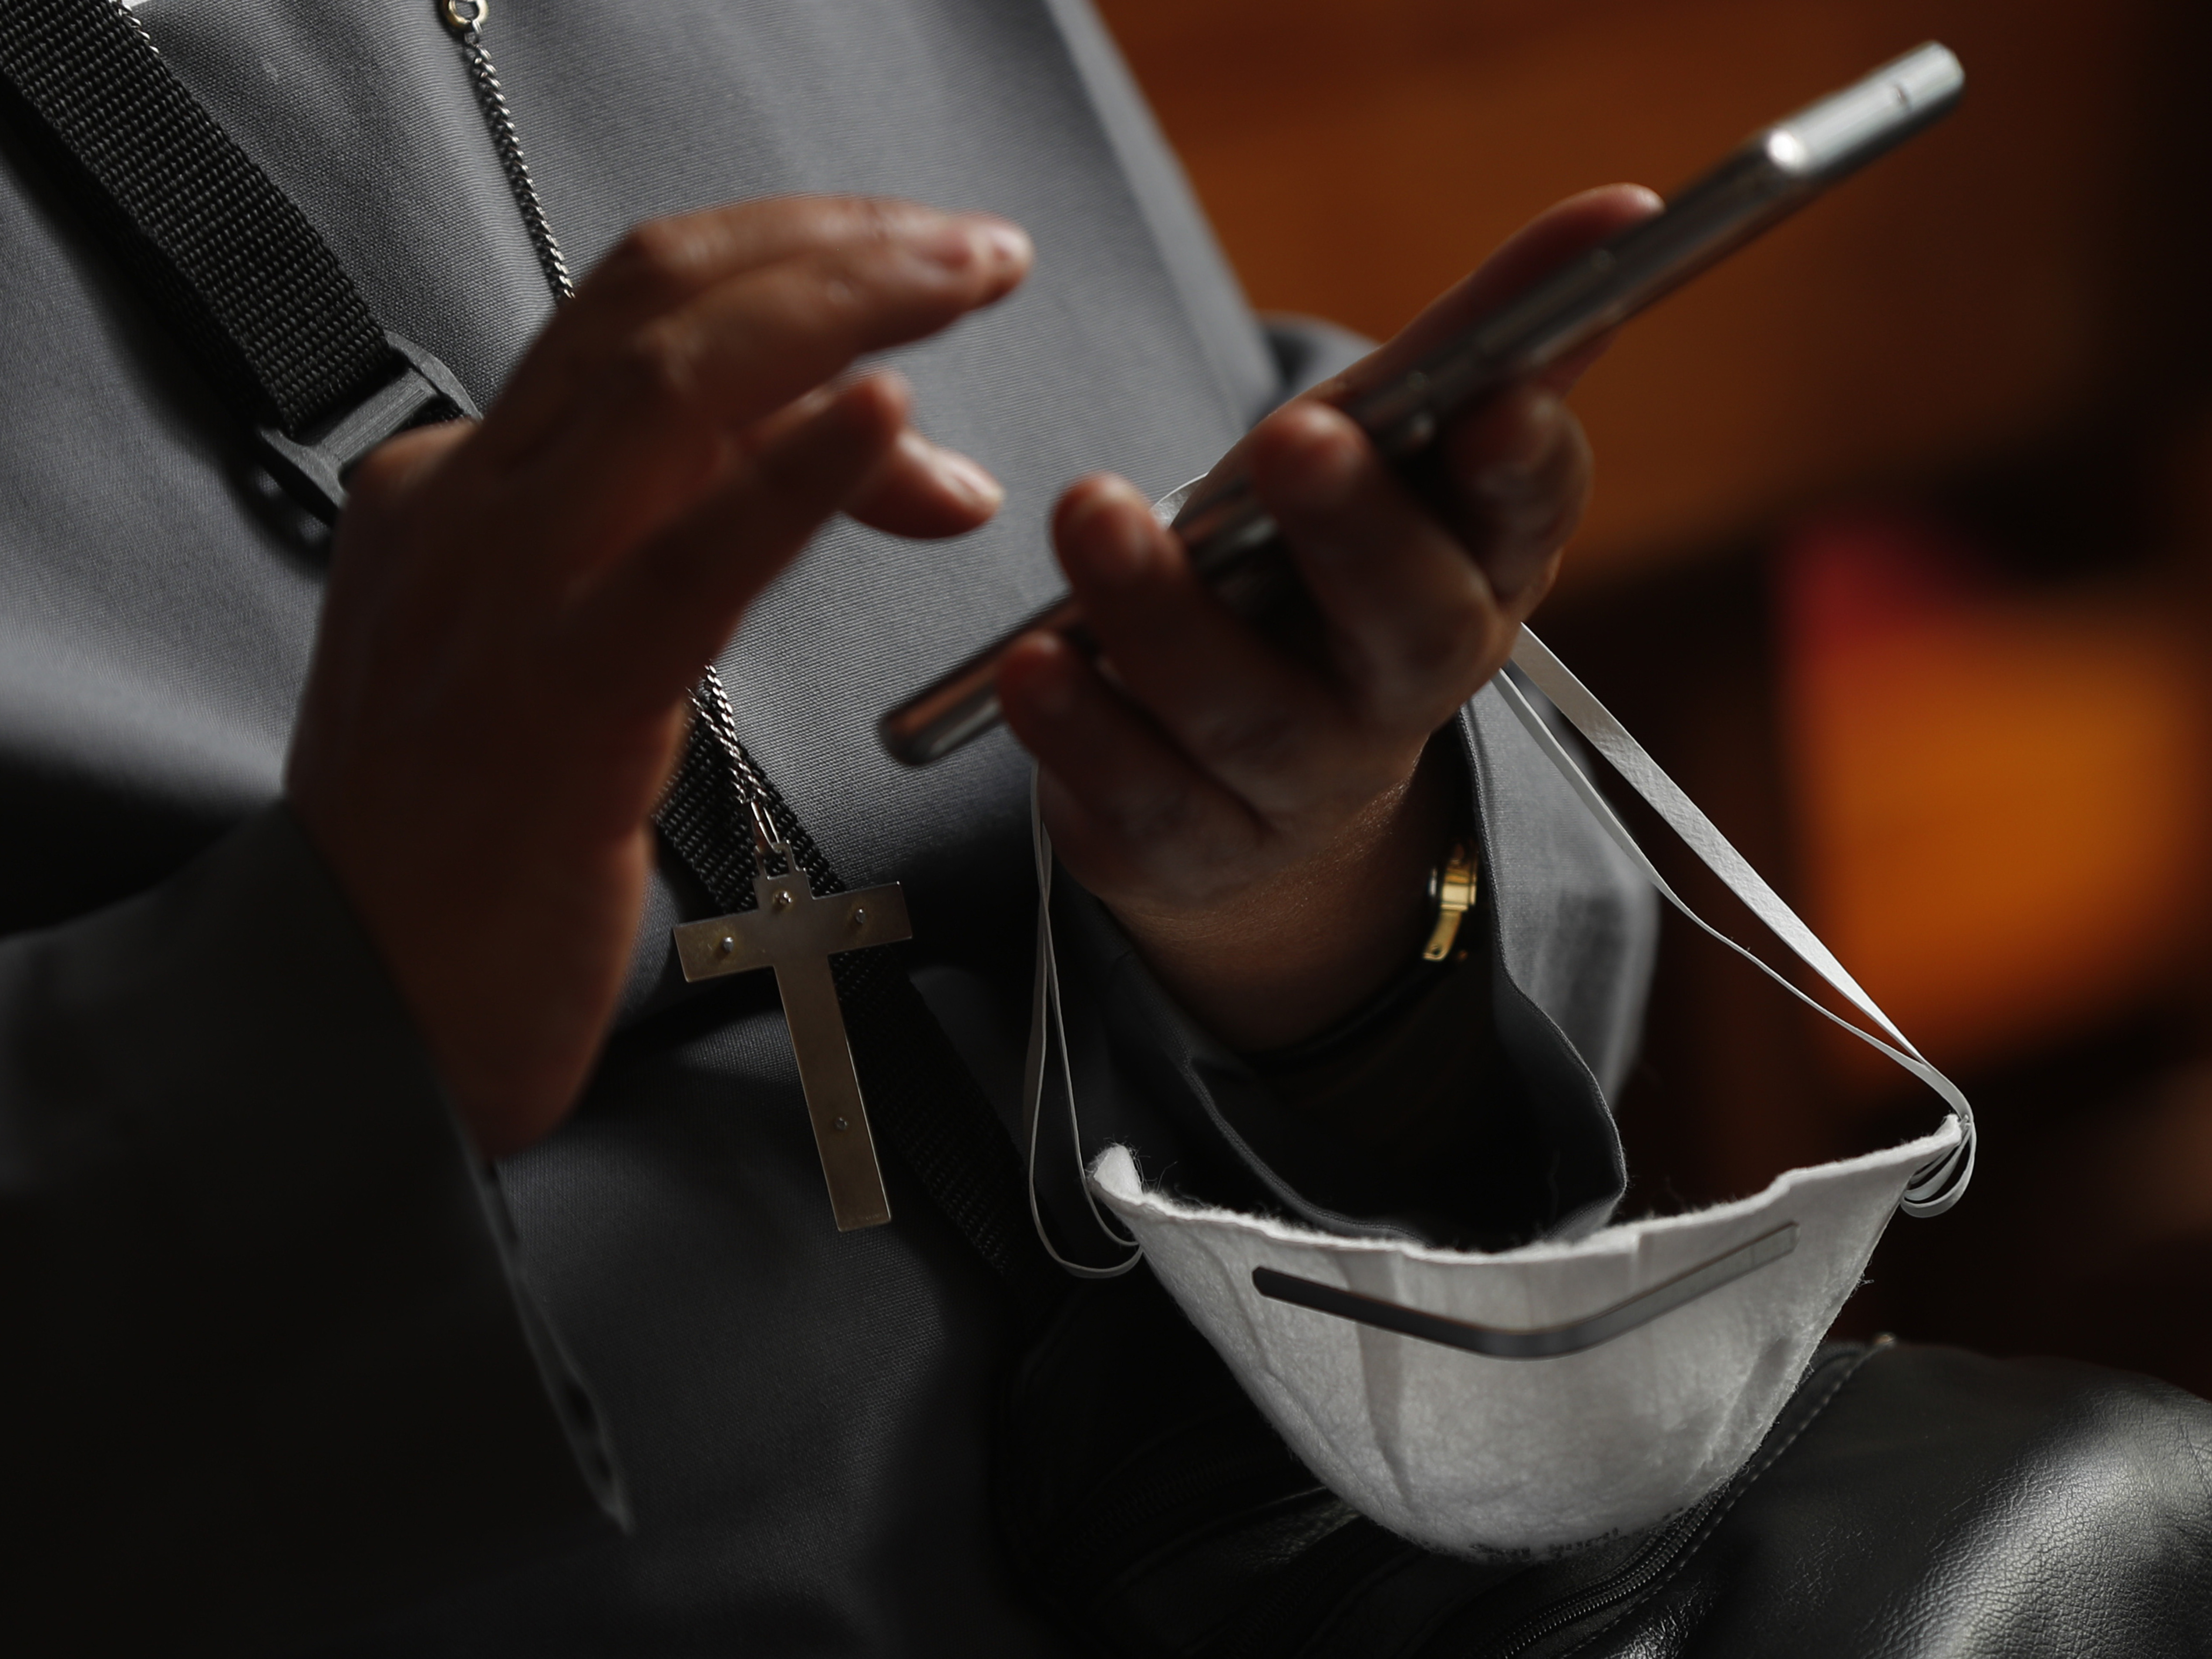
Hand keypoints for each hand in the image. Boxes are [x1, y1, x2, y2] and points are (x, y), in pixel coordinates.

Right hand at [287, 197, 1030, 1154]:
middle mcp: (467, 511)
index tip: (915, 294)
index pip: (640, 328)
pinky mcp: (557, 704)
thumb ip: (691, 534)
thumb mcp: (570, 646)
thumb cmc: (475, 845)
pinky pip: (688, 560)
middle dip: (832, 249)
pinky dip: (792, 476)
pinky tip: (883, 417)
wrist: (359, 1005)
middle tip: (970, 247)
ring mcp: (500, 597)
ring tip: (963, 275)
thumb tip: (864, 457)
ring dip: (839, 308)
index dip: (798, 285)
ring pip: (671, 387)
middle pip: (655, 304)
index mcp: (461, 491)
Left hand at [997, 185, 1660, 1049]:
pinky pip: (1141, 796)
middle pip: (1408, 623)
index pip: (1526, 518)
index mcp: (1475, 576)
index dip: (1523, 466)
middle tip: (1295, 437)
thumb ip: (1475, 342)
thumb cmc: (1316, 584)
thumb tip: (1620, 208)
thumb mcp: (1385, 463)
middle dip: (1356, 530)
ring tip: (1094, 513)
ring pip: (1249, 711)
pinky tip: (1036, 663)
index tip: (1492, 405)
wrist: (1249, 803)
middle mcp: (1406, 689)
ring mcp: (1303, 782)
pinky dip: (1082, 733)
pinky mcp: (1191, 845)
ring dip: (1169, 616)